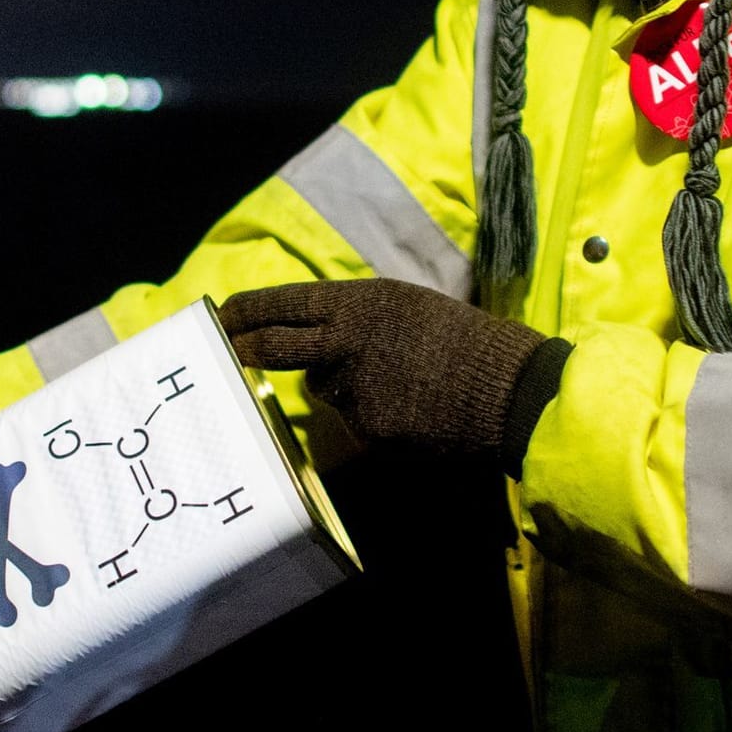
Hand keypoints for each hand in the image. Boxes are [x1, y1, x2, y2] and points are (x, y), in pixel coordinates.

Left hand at [218, 278, 549, 457]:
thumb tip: (316, 334)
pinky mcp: (369, 428)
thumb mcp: (408, 308)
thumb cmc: (466, 343)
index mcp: (361, 302)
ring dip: (342, 387)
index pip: (285, 303)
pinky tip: (412, 410)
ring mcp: (356, 388)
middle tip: (225, 354)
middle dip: (242, 350)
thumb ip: (358, 319)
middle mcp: (348, 341)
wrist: (510, 390)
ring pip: (324, 390)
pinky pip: (355, 423)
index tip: (220, 316)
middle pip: (274, 347)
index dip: (246, 311)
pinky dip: (374, 418)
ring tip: (397, 381)